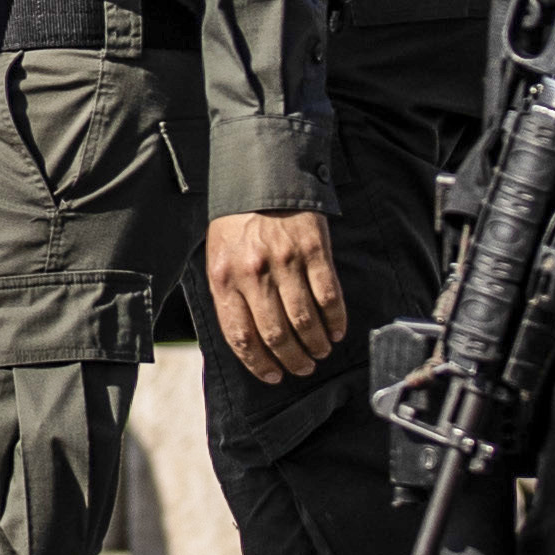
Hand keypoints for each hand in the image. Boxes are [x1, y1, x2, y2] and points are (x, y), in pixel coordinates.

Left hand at [206, 211, 348, 378]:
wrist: (262, 177)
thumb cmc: (237, 224)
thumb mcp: (218, 258)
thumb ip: (229, 296)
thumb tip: (247, 342)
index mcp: (224, 279)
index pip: (241, 337)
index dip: (259, 364)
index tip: (273, 377)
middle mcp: (253, 273)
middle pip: (275, 335)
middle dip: (292, 360)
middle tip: (303, 368)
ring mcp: (284, 261)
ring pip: (304, 321)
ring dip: (316, 345)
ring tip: (321, 353)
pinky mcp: (312, 249)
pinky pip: (328, 295)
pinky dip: (335, 319)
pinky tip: (337, 330)